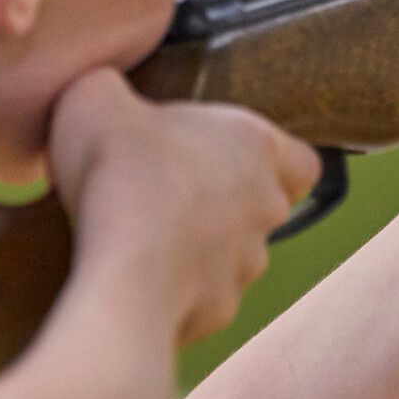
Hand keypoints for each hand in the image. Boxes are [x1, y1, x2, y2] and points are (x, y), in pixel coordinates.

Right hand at [47, 69, 322, 342]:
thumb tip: (104, 95)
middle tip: (165, 195)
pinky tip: (134, 278)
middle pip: (261, 207)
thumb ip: (111, 89)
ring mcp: (248, 264)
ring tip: (141, 239)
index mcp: (254, 145)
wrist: (123, 269)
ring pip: (233, 255)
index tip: (229, 159)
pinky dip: (175, 291)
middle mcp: (265, 206)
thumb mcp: (96, 98)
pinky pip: (202, 297)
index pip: (302, 160)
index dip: (273, 161)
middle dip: (220, 205)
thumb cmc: (122, 172)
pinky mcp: (221, 309)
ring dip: (198, 249)